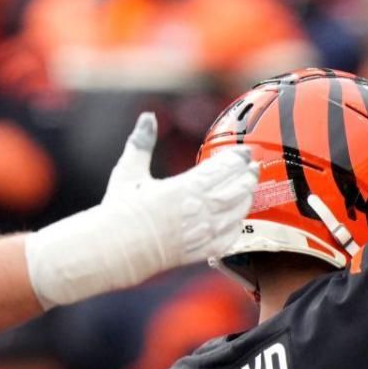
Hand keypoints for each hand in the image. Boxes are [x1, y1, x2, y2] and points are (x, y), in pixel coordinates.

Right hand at [103, 113, 258, 266]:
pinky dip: (237, 226)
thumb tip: (148, 117)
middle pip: (238, 189)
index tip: (244, 153)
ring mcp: (204, 232)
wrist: (115, 249)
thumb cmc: (120, 210)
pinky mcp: (202, 251)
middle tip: (253, 168)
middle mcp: (201, 209)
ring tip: (248, 189)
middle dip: (248, 176)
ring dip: (246, 198)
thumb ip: (142, 142)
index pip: (224, 168)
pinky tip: (236, 219)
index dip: (238, 159)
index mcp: (186, 187)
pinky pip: (230, 237)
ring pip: (239, 212)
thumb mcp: (129, 171)